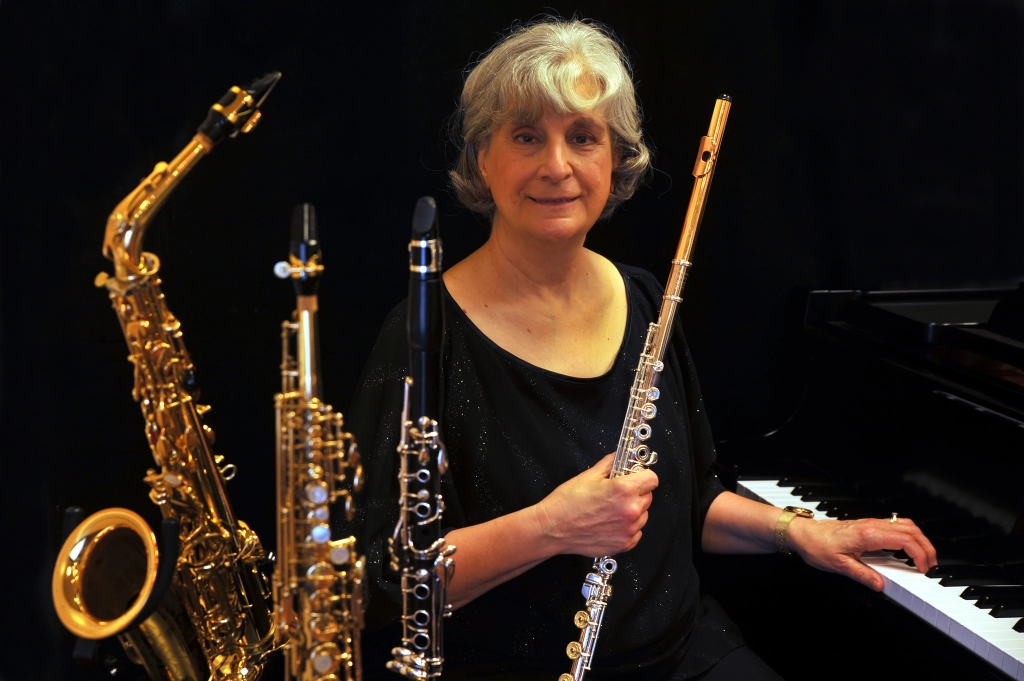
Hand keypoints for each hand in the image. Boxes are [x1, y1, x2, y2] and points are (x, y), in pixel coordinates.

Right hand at [533, 453, 658, 556]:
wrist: (553, 528)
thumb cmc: (566, 503)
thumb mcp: (588, 475)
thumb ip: (610, 464)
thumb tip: (619, 457)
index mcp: (624, 490)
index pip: (652, 479)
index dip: (642, 475)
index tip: (636, 477)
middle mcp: (630, 511)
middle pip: (648, 497)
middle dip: (636, 493)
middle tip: (616, 494)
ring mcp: (628, 530)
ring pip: (643, 515)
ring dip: (633, 511)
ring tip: (610, 510)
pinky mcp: (624, 544)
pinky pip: (636, 533)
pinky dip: (627, 528)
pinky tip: (610, 523)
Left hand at [788, 515, 937, 590]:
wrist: (804, 534)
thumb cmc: (818, 546)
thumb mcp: (839, 565)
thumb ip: (861, 575)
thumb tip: (880, 585)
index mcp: (868, 534)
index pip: (905, 540)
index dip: (920, 554)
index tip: (923, 569)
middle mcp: (872, 525)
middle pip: (911, 530)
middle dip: (926, 547)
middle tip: (931, 565)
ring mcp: (871, 523)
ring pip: (905, 524)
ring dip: (919, 539)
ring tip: (923, 558)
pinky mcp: (868, 525)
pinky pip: (895, 526)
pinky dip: (908, 536)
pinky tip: (907, 549)